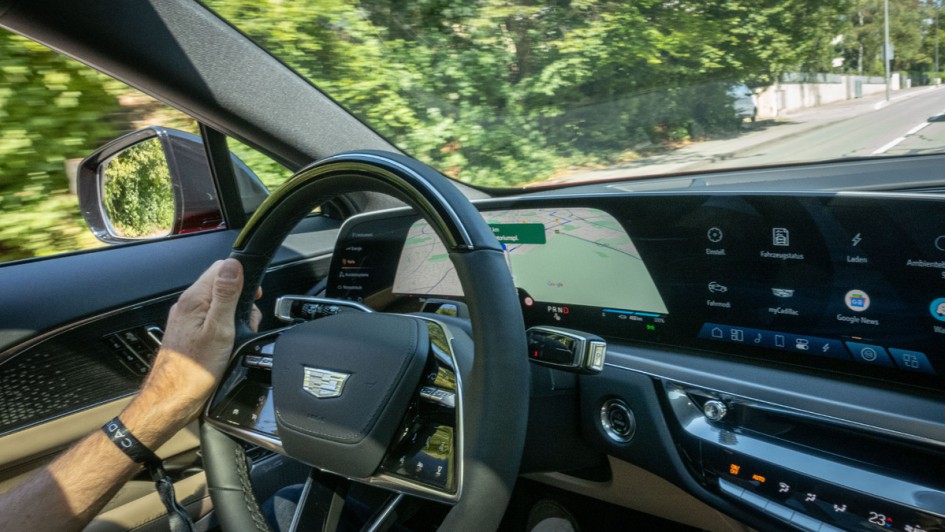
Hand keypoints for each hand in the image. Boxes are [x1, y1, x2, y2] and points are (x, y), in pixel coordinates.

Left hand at [122, 259, 260, 445]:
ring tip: (237, 338)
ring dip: (235, 317)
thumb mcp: (219, 329)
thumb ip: (226, 294)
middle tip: (246, 323)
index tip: (253, 296)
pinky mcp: (190, 333)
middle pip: (222, 286)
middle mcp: (188, 305)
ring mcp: (188, 319)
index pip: (221, 267)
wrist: (173, 399)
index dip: (243, 277)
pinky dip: (226, 329)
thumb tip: (233, 264)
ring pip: (219, 304)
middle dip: (242, 301)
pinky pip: (213, 320)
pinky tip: (228, 345)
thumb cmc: (194, 370)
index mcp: (194, 299)